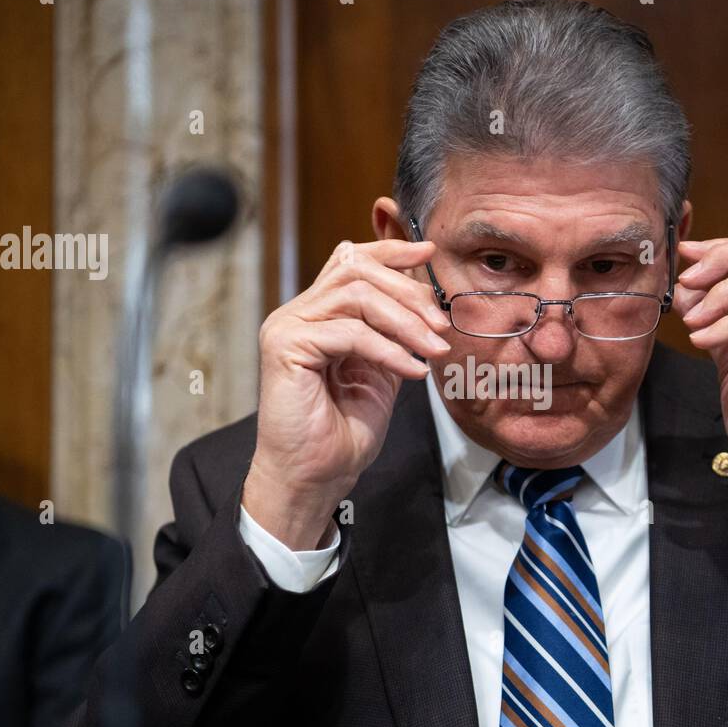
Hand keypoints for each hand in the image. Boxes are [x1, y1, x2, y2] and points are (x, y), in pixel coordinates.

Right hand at [242, 238, 451, 548]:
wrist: (316, 476)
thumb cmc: (343, 431)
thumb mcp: (381, 370)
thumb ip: (393, 332)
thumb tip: (423, 297)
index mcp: (318, 314)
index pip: (351, 261)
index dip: (390, 250)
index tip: (429, 253)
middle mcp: (298, 313)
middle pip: (357, 270)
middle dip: (408, 292)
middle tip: (441, 325)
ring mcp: (288, 327)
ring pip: (356, 295)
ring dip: (405, 320)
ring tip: (433, 349)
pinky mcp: (286, 347)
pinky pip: (349, 333)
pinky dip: (389, 350)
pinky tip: (412, 371)